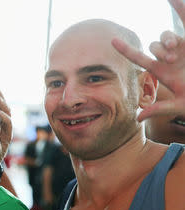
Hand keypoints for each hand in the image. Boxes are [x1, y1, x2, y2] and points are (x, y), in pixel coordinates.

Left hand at [111, 0, 184, 121]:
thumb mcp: (180, 106)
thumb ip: (159, 110)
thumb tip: (137, 118)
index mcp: (161, 72)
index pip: (138, 59)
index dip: (126, 50)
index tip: (112, 41)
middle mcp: (169, 58)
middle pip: (152, 46)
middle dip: (157, 50)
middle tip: (169, 59)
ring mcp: (181, 49)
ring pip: (165, 37)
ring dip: (166, 41)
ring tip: (174, 51)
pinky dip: (181, 9)